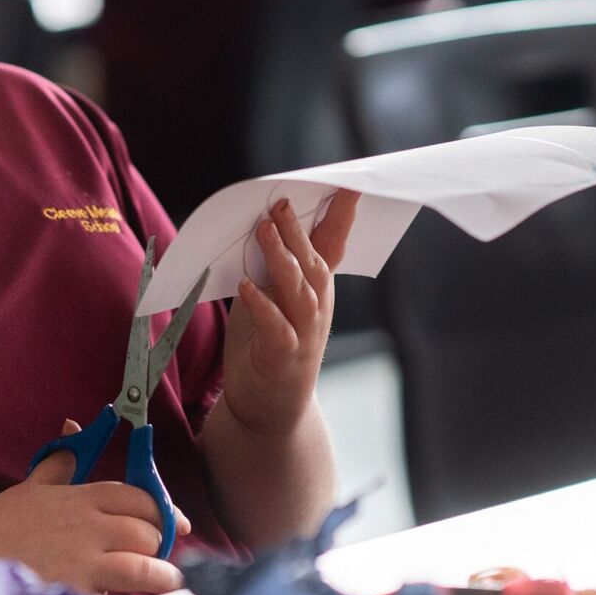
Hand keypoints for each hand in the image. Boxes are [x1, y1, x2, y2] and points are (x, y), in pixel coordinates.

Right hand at [0, 420, 191, 594]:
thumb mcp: (29, 488)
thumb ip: (60, 461)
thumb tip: (75, 425)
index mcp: (79, 499)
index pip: (139, 496)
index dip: (163, 510)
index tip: (175, 524)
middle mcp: (86, 529)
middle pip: (147, 531)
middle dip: (159, 544)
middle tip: (158, 555)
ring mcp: (82, 567)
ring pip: (145, 568)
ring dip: (161, 577)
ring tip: (164, 583)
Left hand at [220, 190, 360, 438]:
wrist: (267, 409)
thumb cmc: (268, 346)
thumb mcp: (273, 298)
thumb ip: (273, 266)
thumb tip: (263, 222)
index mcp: (316, 289)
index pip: (332, 246)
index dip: (341, 217)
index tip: (348, 185)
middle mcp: (316, 308)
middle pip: (313, 263)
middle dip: (298, 231)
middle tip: (282, 203)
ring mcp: (303, 334)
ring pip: (299, 291)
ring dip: (282, 259)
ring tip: (264, 231)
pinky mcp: (283, 356)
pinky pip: (276, 327)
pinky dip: (263, 306)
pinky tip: (247, 288)